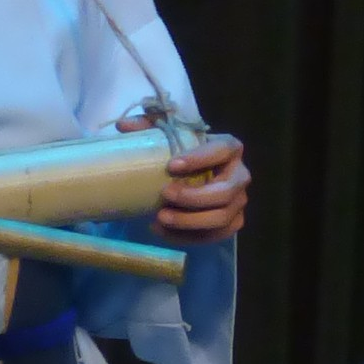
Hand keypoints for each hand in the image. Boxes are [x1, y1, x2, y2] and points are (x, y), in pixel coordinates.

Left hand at [116, 115, 249, 244]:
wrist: (192, 173)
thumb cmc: (181, 151)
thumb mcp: (166, 134)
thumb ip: (148, 127)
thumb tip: (123, 126)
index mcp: (230, 147)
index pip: (222, 150)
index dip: (199, 159)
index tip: (171, 166)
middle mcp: (240, 175)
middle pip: (225, 192)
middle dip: (194, 197)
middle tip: (164, 195)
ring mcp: (238, 202)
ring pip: (222, 218)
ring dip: (190, 222)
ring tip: (159, 218)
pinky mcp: (231, 222)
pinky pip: (215, 235)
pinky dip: (188, 237)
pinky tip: (163, 231)